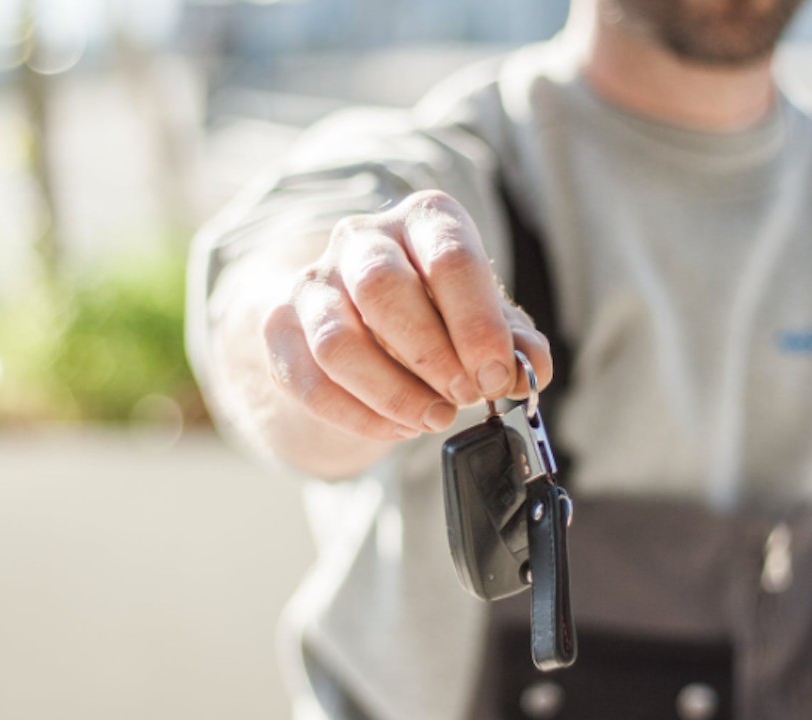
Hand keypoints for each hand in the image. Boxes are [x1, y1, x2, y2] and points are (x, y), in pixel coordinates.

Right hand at [261, 190, 553, 441]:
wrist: (363, 320)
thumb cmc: (436, 313)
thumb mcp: (484, 320)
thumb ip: (514, 342)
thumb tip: (531, 367)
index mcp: (424, 219)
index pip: (449, 257)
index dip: (476, 324)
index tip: (494, 375)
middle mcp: (363, 238)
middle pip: (383, 288)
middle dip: (430, 355)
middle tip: (463, 397)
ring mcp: (314, 281)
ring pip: (338, 341)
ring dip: (392, 392)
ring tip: (433, 418)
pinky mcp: (280, 328)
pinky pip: (310, 380)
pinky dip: (359, 416)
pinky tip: (397, 427)